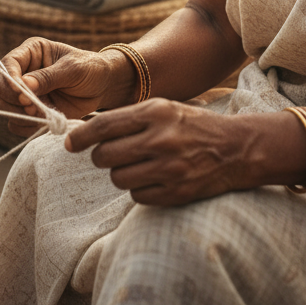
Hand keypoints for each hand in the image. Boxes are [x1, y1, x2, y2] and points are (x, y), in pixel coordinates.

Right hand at [0, 38, 127, 135]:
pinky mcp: (32, 112)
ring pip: (4, 106)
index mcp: (31, 52)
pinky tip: (45, 121)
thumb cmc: (90, 69)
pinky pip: (17, 123)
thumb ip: (48, 77)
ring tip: (44, 113)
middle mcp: (23, 71)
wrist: (104, 87)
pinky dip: (27, 127)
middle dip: (14, 99)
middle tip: (34, 106)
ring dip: (21, 115)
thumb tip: (23, 85)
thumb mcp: (72, 69)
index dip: (10, 79)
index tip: (22, 93)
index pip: (7, 64)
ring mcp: (26, 93)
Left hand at [65, 99, 268, 205]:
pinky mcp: (177, 192)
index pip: (104, 126)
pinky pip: (137, 196)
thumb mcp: (163, 108)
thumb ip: (129, 118)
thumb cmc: (192, 125)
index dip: (80, 137)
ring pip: (118, 178)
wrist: (237, 149)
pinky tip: (152, 179)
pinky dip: (138, 190)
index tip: (68, 144)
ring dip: (120, 173)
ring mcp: (170, 168)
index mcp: (155, 112)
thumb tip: (88, 132)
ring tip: (137, 165)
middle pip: (105, 155)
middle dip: (101, 157)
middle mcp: (161, 139)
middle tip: (109, 155)